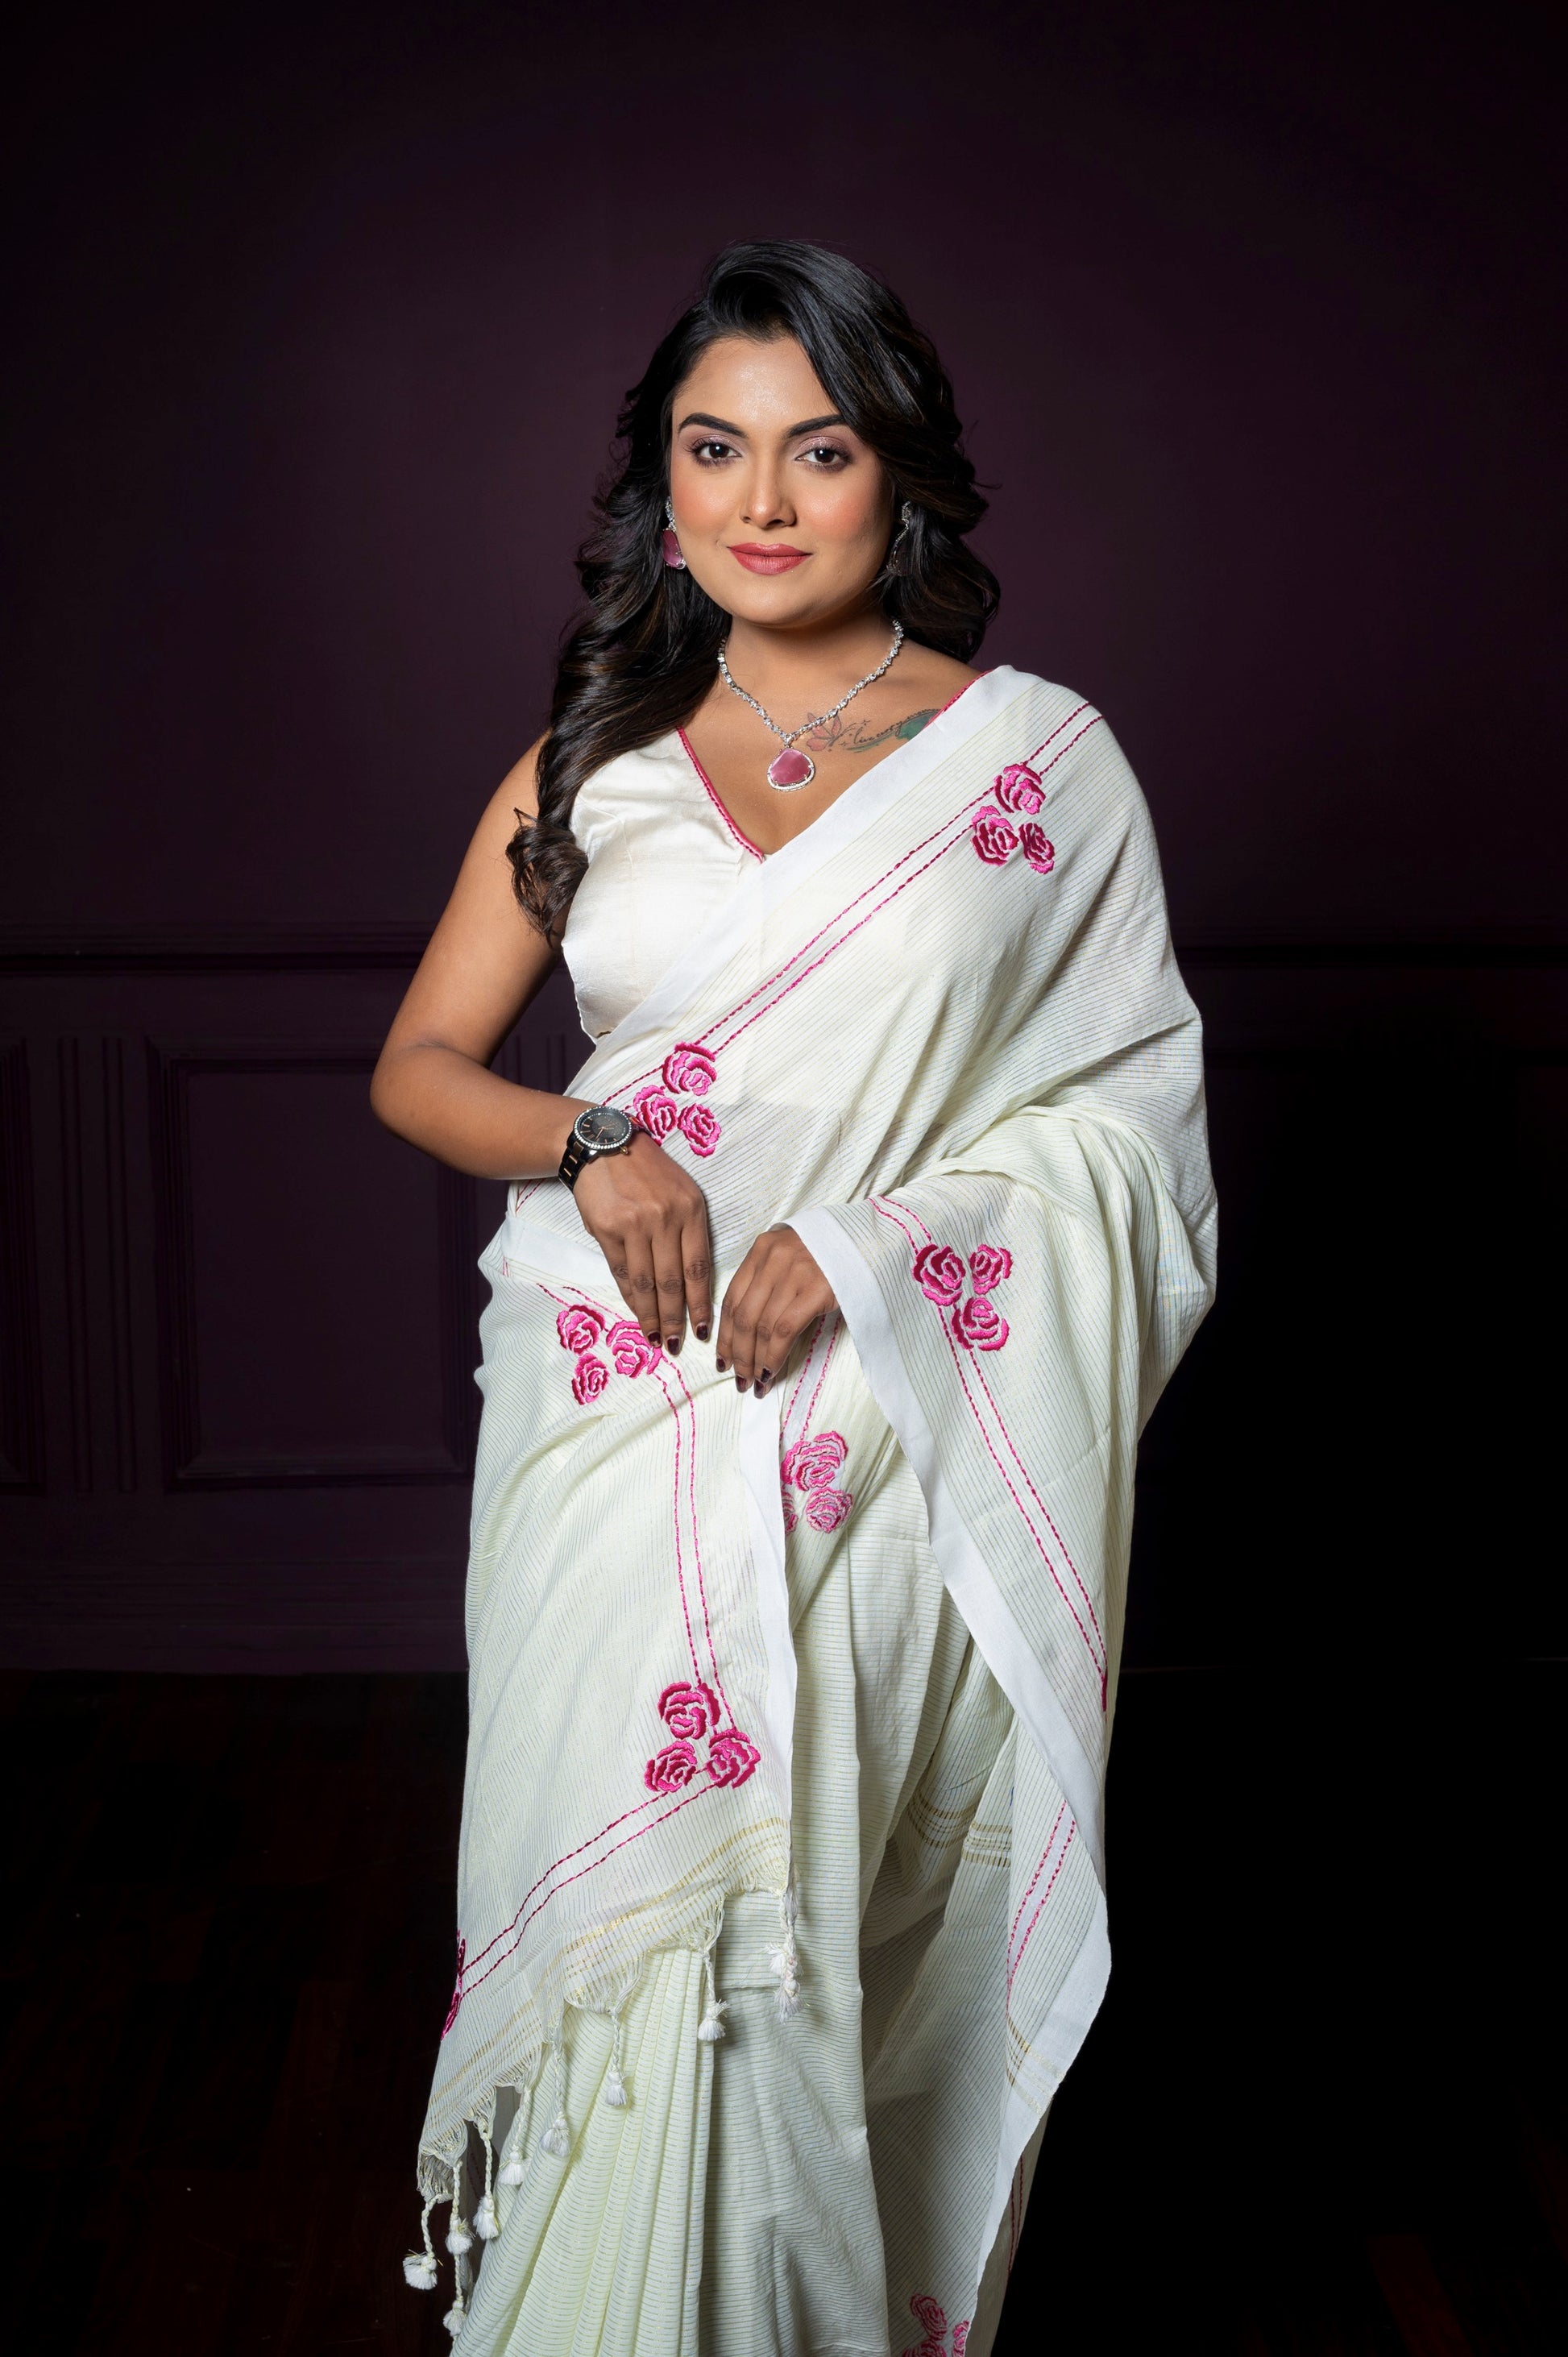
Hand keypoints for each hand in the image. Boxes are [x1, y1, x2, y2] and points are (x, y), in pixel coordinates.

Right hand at [573, 1131, 712, 1351]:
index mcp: (692, 1210)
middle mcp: (666, 1218)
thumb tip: (690, 1284)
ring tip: (655, 1337)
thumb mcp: (681, 1192)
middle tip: (677, 1344)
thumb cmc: (648, 1172)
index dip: (701, 1302)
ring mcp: (636, 1224)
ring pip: (646, 1282)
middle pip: (673, 1281)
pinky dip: (630, 1297)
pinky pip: (622, 1272)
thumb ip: (687, 1231)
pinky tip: (636, 1312)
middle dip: (675, 1318)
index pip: (699, 1267)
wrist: (605, 1145)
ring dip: (650, 1315)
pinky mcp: (608, 1229)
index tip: (703, 1328)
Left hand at [716, 1226, 836, 1394]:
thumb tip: (749, 1331)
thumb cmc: (830, 1253)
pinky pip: (785, 1330)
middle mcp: (773, 1258)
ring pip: (762, 1326)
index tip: (723, 1358)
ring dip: (755, 1360)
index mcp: (762, 1249)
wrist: (869, 1241)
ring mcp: (794, 1273)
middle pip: (744, 1315)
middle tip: (739, 1378)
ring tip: (755, 1382)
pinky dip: (774, 1355)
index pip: (732, 1297)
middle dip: (737, 1353)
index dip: (725, 1333)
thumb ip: (768, 1280)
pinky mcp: (816, 1290)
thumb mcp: (791, 1256)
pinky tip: (771, 1371)